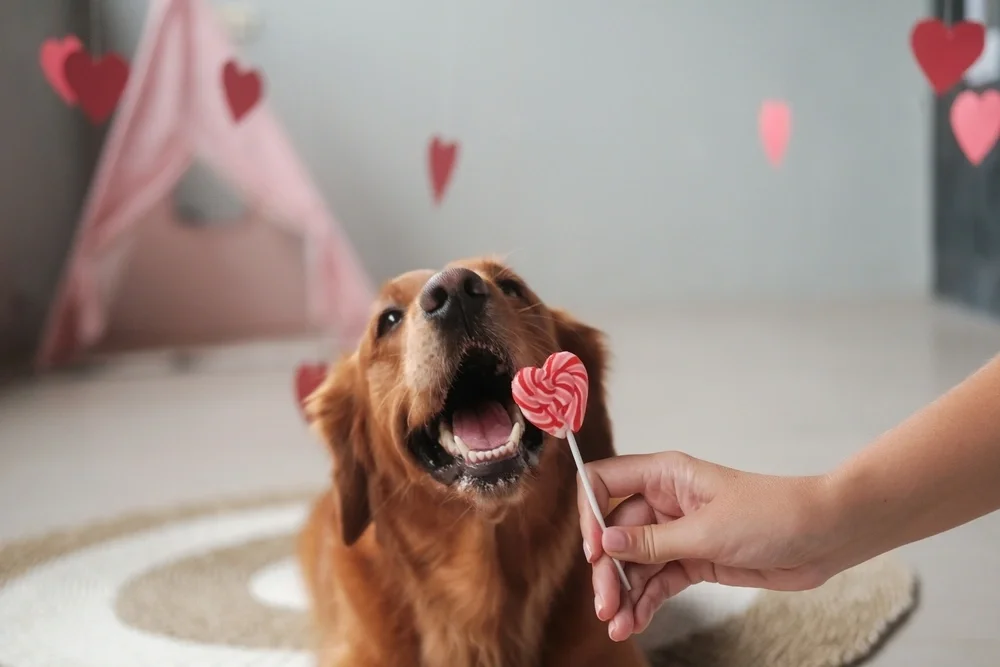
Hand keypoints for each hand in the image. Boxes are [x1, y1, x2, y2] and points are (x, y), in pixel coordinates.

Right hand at [580, 452, 842, 641]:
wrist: (822, 537)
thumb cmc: (773, 515)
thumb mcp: (707, 530)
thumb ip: (653, 541)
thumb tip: (605, 542)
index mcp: (665, 475)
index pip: (605, 482)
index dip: (591, 513)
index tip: (594, 551)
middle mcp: (665, 501)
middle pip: (615, 532)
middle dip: (608, 570)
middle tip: (605, 605)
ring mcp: (678, 532)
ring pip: (635, 563)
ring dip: (624, 593)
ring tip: (618, 624)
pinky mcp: (693, 559)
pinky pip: (657, 580)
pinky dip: (645, 602)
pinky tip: (635, 621)